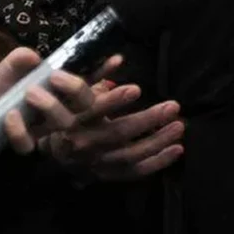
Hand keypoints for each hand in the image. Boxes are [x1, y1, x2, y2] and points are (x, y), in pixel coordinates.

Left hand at [0, 47, 119, 154]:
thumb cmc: (5, 91)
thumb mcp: (11, 69)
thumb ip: (20, 59)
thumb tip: (33, 55)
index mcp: (64, 91)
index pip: (91, 80)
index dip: (105, 71)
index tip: (117, 59)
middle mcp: (62, 109)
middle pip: (87, 104)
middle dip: (77, 89)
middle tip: (56, 77)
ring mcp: (45, 129)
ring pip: (64, 123)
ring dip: (50, 105)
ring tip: (30, 92)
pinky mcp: (25, 144)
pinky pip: (28, 143)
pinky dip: (19, 129)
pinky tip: (11, 115)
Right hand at [42, 84, 183, 182]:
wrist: (54, 152)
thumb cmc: (69, 114)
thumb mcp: (75, 93)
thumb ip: (96, 74)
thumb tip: (119, 58)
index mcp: (74, 119)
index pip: (93, 109)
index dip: (114, 100)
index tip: (137, 89)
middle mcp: (84, 142)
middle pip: (118, 133)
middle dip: (148, 119)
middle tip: (174, 105)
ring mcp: (96, 162)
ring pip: (130, 154)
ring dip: (158, 141)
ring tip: (179, 126)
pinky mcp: (106, 175)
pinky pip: (134, 171)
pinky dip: (157, 162)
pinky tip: (178, 149)